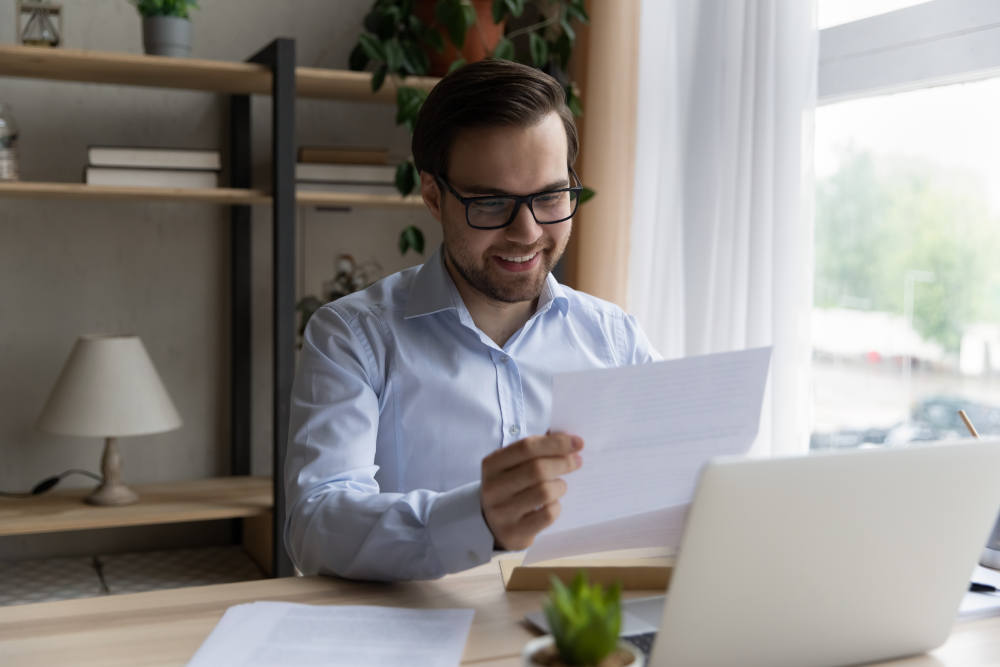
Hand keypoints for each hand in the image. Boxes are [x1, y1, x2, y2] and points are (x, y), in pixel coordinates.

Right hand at [480, 432, 582, 549]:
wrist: (492, 524)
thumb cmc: (512, 486)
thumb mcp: (515, 465)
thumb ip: (537, 449)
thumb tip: (569, 439)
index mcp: (492, 464)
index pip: (526, 447)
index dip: (555, 443)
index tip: (578, 442)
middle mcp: (493, 487)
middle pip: (537, 469)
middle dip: (563, 463)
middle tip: (577, 461)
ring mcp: (501, 512)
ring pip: (544, 492)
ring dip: (560, 486)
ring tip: (561, 485)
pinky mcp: (514, 532)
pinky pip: (547, 515)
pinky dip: (556, 507)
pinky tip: (553, 504)